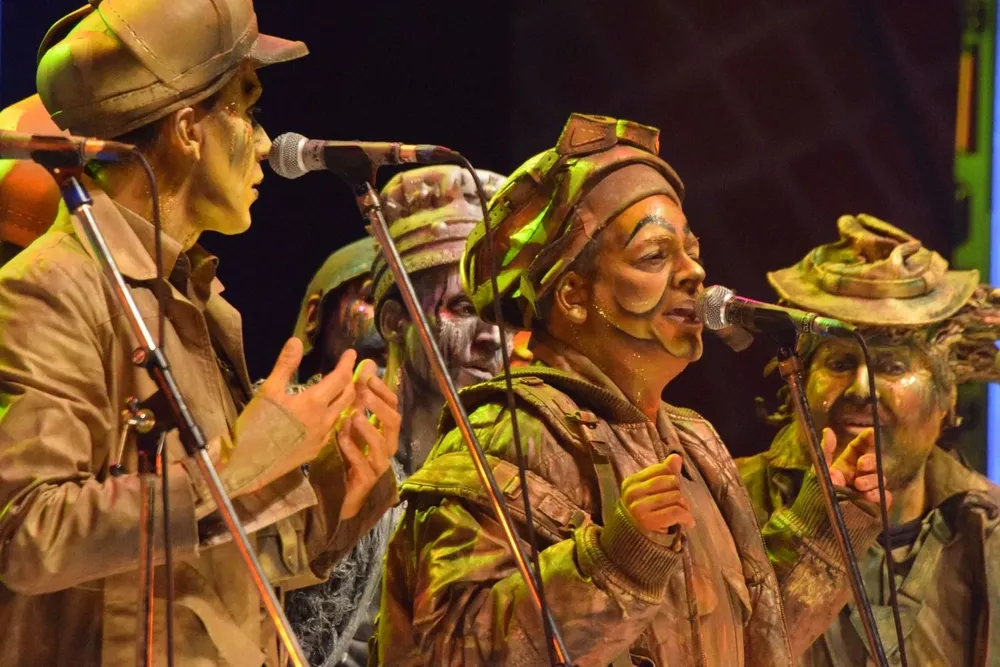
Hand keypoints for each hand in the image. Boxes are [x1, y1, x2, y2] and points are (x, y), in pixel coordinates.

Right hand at [257, 338, 356, 471]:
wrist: (248, 464)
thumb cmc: (256, 425)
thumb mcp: (269, 391)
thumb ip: (285, 366)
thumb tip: (296, 341)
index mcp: (314, 402)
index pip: (340, 378)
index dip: (347, 364)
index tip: (352, 353)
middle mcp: (325, 420)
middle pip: (347, 396)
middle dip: (351, 380)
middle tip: (349, 370)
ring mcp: (322, 438)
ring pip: (342, 413)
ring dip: (345, 399)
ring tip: (342, 389)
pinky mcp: (316, 451)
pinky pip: (333, 429)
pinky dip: (336, 416)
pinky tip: (329, 414)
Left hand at [336, 359, 400, 520]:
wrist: (340, 495)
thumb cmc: (347, 456)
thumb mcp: (352, 425)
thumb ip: (360, 400)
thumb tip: (367, 366)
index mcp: (385, 432)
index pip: (393, 407)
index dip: (383, 391)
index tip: (368, 376)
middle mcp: (386, 447)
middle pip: (394, 423)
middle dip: (380, 406)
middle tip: (364, 392)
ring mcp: (378, 465)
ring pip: (382, 445)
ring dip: (368, 428)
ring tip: (354, 416)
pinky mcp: (366, 480)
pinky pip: (363, 464)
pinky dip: (353, 450)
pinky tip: (342, 439)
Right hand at [620, 453, 694, 536]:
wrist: (632, 546)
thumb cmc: (644, 516)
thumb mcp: (651, 493)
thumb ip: (663, 474)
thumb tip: (677, 456)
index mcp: (631, 483)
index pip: (662, 470)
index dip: (673, 480)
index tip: (673, 491)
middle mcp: (633, 493)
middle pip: (671, 482)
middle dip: (680, 494)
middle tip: (680, 506)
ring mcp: (639, 508)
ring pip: (676, 497)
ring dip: (685, 508)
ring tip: (683, 516)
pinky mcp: (648, 522)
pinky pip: (677, 512)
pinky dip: (687, 518)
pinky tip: (687, 523)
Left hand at [823, 427, 891, 507]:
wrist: (818, 525)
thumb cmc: (816, 497)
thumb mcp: (819, 471)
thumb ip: (824, 451)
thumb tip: (828, 430)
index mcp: (846, 466)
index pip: (859, 449)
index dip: (866, 440)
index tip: (871, 432)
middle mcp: (859, 476)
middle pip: (873, 462)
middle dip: (871, 460)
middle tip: (862, 464)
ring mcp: (868, 491)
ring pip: (880, 478)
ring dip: (872, 479)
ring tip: (858, 485)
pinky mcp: (875, 506)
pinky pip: (885, 496)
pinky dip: (879, 494)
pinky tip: (867, 497)